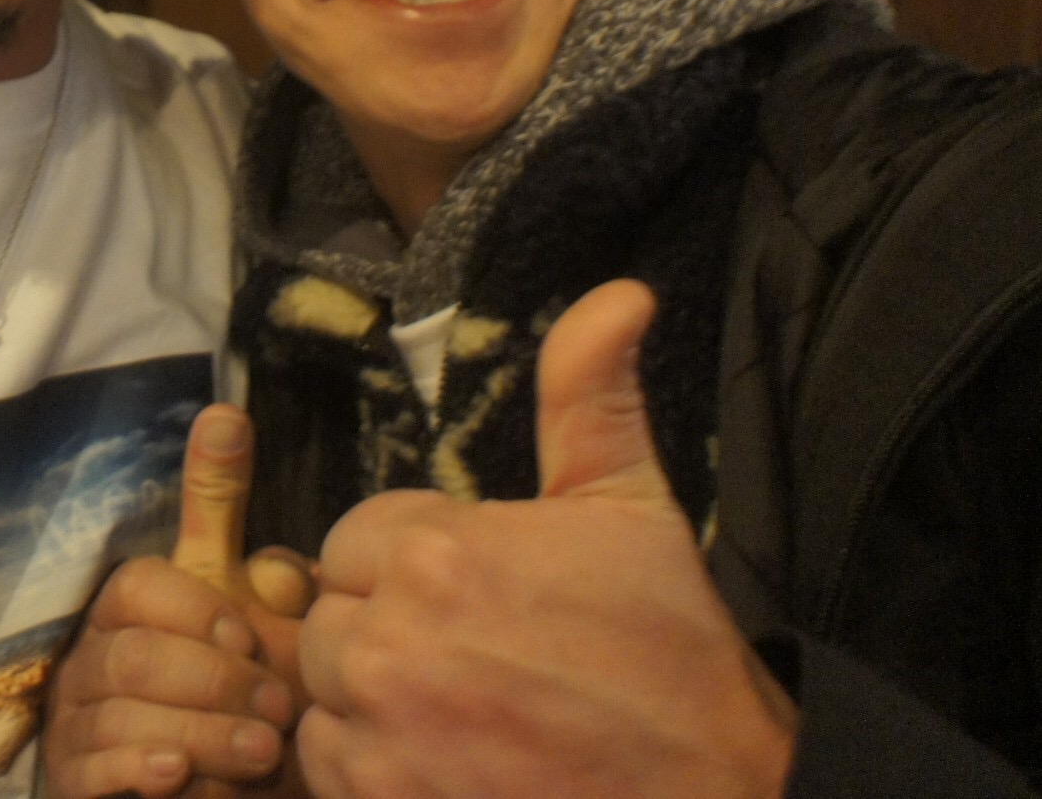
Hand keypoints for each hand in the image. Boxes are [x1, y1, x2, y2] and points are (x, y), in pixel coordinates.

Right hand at [43, 405, 316, 798]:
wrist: (212, 776)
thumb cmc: (223, 675)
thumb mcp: (228, 586)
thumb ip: (220, 509)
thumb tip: (225, 414)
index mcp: (124, 606)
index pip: (139, 587)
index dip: (196, 610)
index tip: (249, 638)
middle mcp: (90, 658)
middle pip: (133, 656)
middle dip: (214, 683)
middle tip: (279, 709)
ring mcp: (78, 722)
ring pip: (122, 717)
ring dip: (201, 735)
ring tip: (261, 753)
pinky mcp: (78, 781)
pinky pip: (97, 773)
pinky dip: (139, 772)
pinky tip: (176, 775)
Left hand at [296, 280, 796, 798]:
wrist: (717, 795)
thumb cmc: (670, 654)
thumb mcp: (632, 507)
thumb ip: (589, 395)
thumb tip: (619, 294)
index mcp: (435, 556)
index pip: (356, 541)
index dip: (416, 568)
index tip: (483, 600)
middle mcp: (390, 645)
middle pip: (331, 619)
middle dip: (389, 632)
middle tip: (481, 664)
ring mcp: (381, 738)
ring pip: (324, 696)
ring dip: (375, 703)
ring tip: (467, 716)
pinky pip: (329, 771)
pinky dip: (375, 771)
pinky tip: (450, 765)